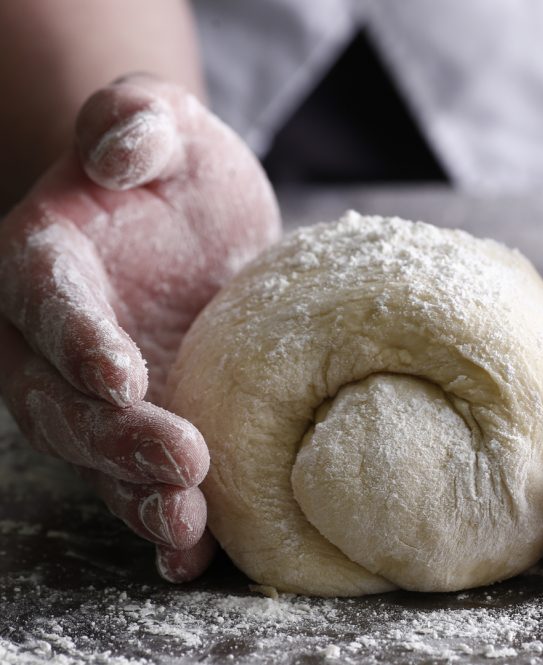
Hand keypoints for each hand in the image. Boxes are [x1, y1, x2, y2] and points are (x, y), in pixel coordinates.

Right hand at [0, 75, 279, 580]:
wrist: (197, 223)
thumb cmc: (176, 167)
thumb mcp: (165, 122)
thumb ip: (137, 120)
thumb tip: (116, 149)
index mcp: (46, 259)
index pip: (46, 300)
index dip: (78, 338)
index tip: (120, 374)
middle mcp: (58, 339)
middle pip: (64, 399)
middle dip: (116, 437)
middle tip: (181, 461)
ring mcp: (98, 391)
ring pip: (97, 455)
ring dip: (138, 494)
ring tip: (186, 523)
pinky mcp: (145, 420)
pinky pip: (138, 477)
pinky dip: (161, 517)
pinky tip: (193, 549)